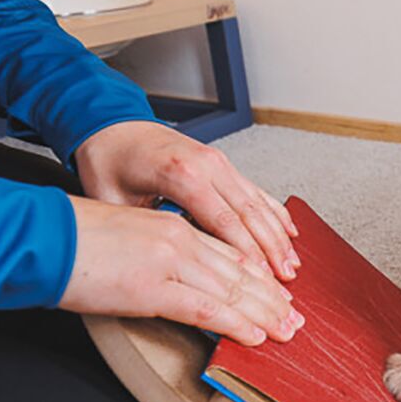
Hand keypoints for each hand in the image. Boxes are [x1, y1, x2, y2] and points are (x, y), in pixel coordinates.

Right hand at [59, 195, 303, 345]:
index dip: (260, 276)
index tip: (279, 292)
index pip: (231, 253)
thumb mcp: (132, 236)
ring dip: (264, 315)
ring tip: (286, 330)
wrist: (43, 236)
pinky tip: (254, 336)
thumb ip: (162, 251)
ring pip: (231, 292)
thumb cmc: (77, 238)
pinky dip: (235, 324)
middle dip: (272, 299)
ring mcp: (170, 264)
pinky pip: (206, 310)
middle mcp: (180, 242)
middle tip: (295, 317)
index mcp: (174, 227)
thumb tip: (181, 275)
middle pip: (240, 273)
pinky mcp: (153, 289)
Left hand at [74, 121, 299, 280]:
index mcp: (181, 174)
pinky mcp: (222, 163)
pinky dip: (274, 212)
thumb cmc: (109, 160)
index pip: (225, 221)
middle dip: (272, 249)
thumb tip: (165, 265)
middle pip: (250, 214)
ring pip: (258, 203)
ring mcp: (218, 162)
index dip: (247, 252)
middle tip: (285, 277)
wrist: (110, 124)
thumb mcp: (114, 201)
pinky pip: (255, 190)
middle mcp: (206, 165)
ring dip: (278, 234)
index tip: (262, 277)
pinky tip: (288, 230)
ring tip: (291, 262)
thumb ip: (146, 231)